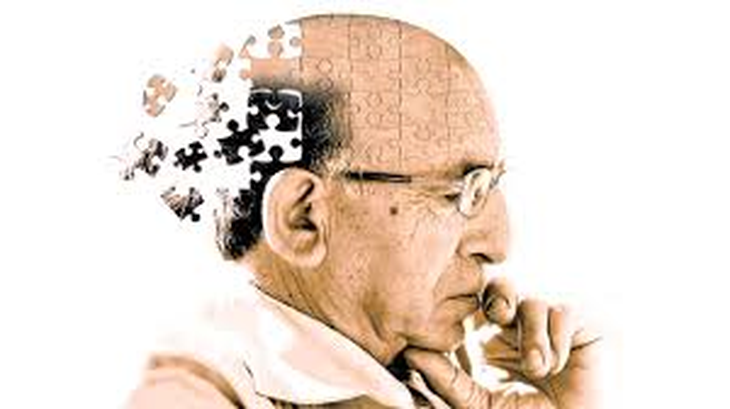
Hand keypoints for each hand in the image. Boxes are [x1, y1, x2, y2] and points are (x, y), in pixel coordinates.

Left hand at [404, 278, 602, 407]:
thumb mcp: (477, 403)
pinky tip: (558, 366)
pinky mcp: (579, 326)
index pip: (471, 301)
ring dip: (533, 335)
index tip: (462, 319)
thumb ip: (446, 379)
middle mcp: (516, 324)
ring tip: (537, 369)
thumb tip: (411, 353)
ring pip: (533, 300)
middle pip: (500, 283)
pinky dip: (557, 340)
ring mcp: (547, 323)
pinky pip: (563, 312)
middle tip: (499, 314)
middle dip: (499, 294)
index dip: (465, 300)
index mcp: (488, 335)